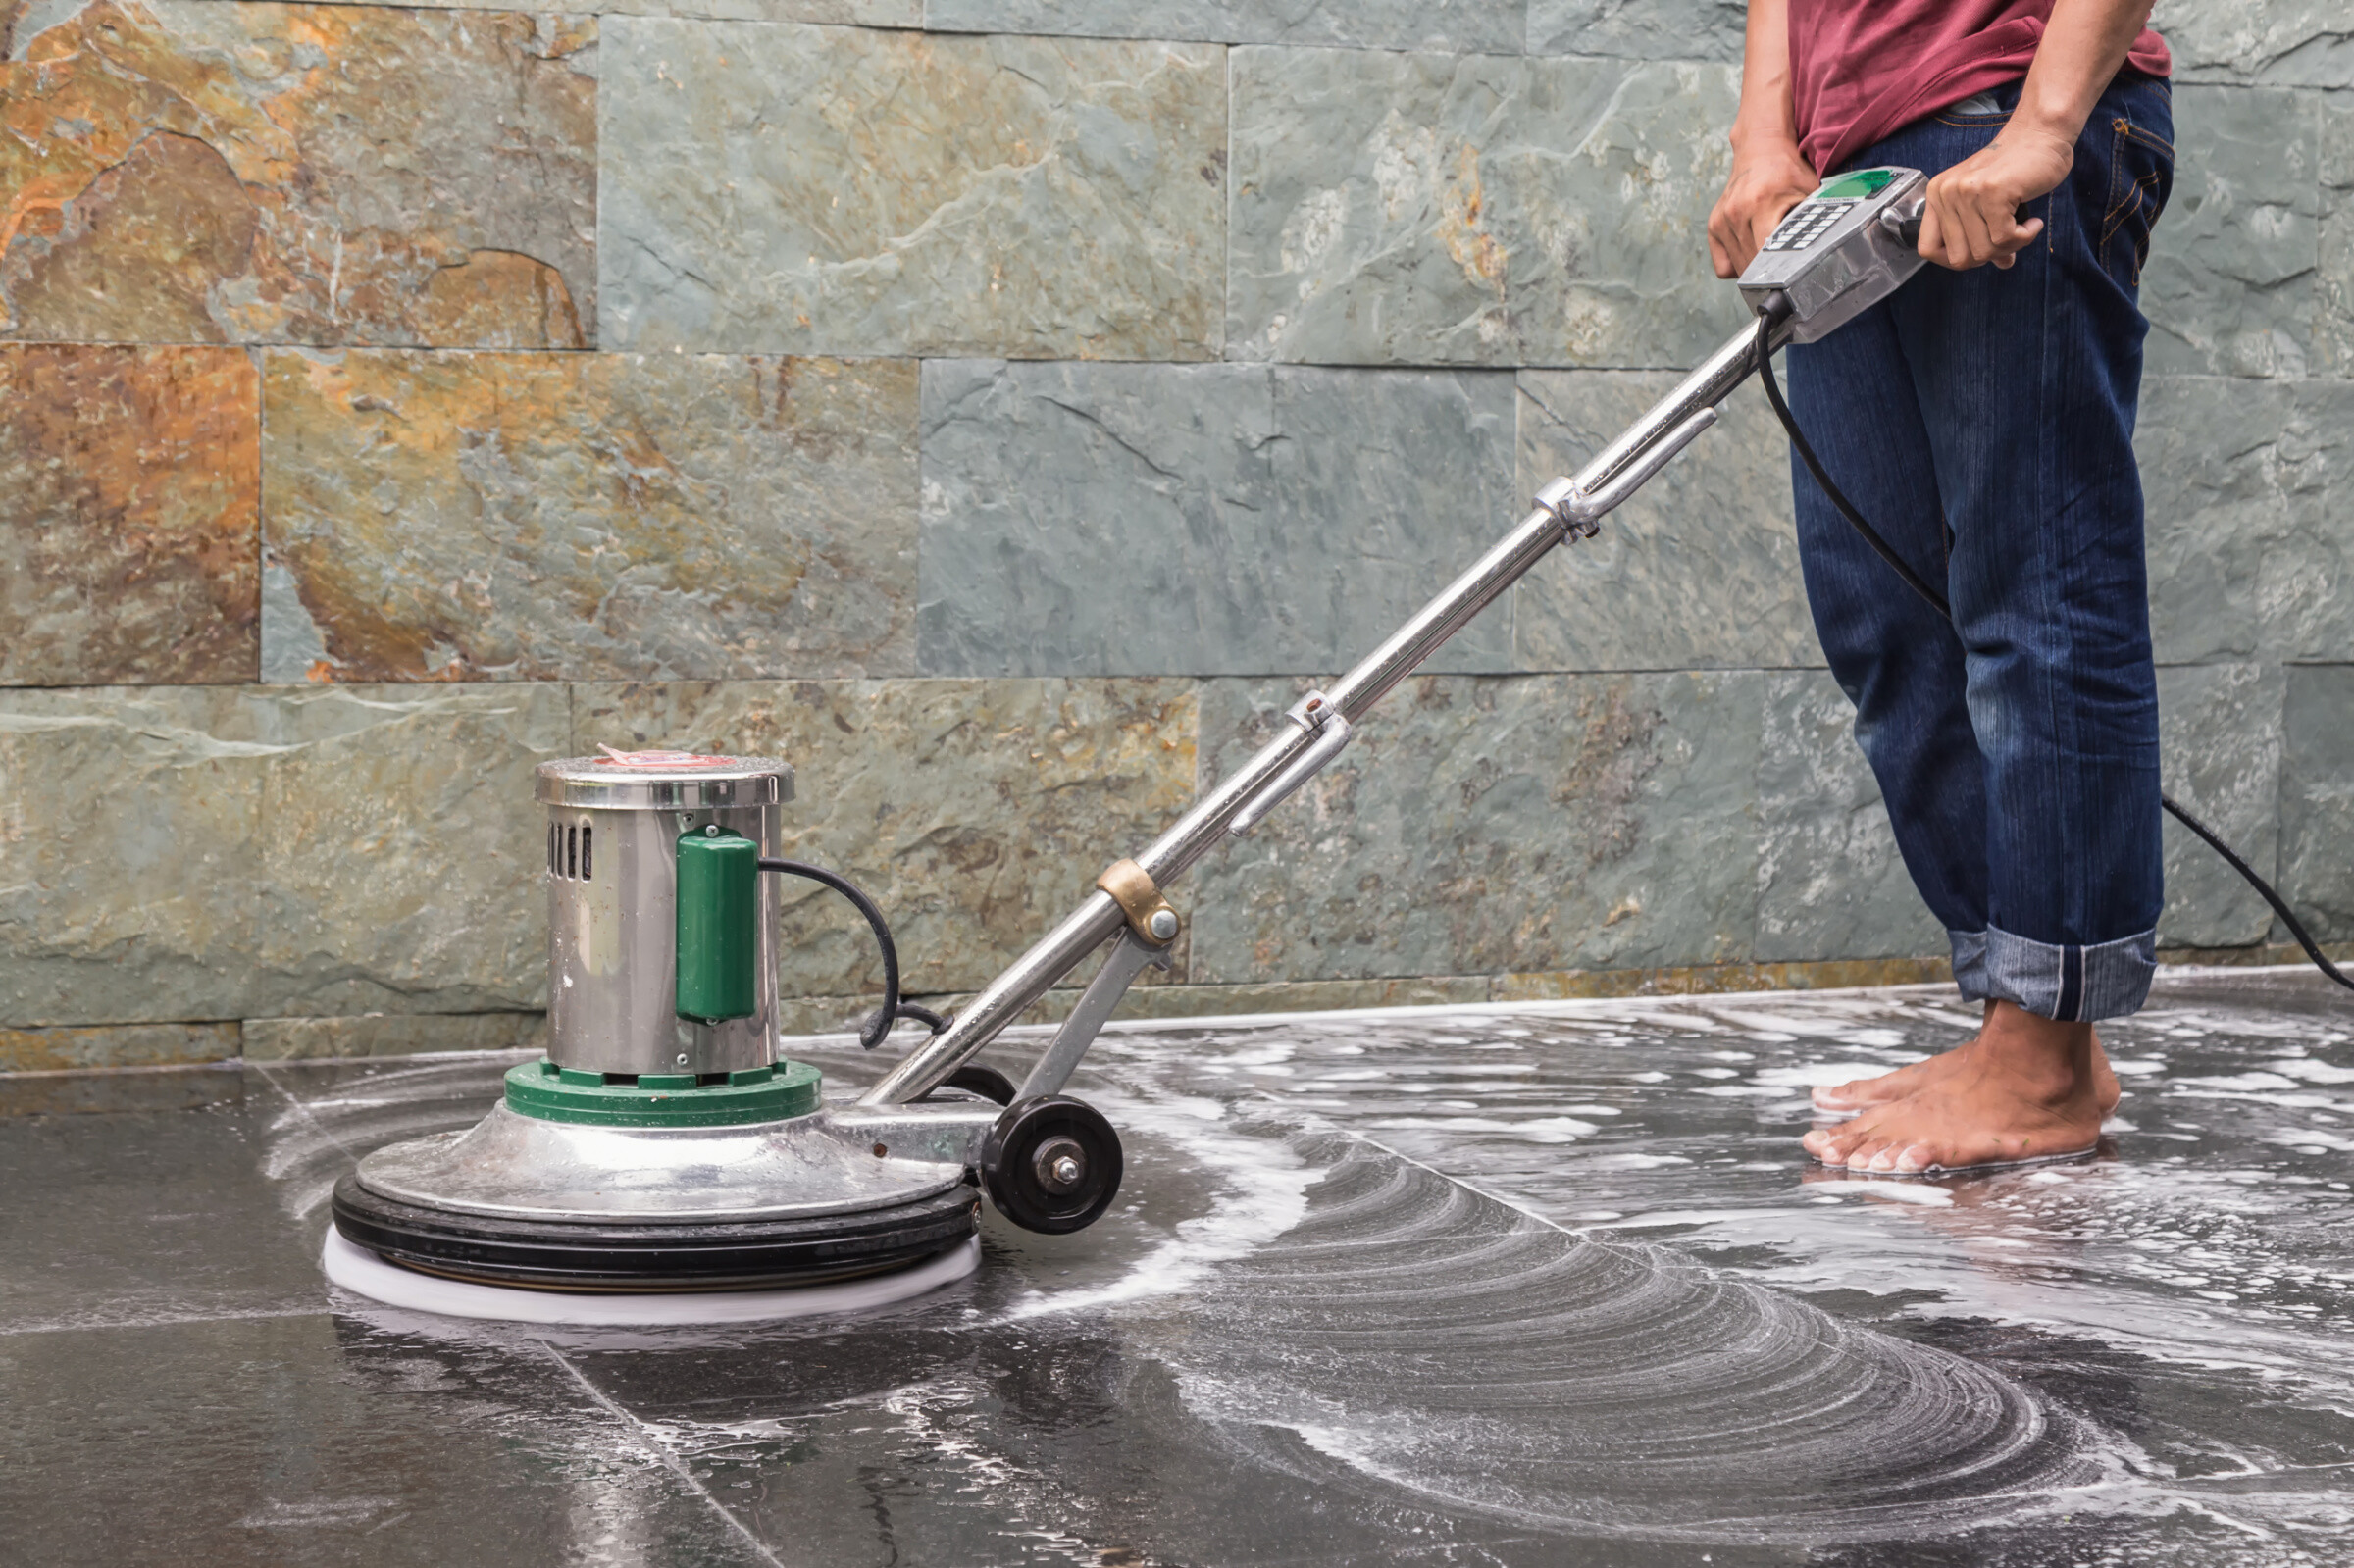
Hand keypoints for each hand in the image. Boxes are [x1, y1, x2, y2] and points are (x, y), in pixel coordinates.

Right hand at [1707, 139, 1818, 278]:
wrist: (1761, 149)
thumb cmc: (1788, 171)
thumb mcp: (1809, 192)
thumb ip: (1815, 221)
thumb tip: (1828, 249)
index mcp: (1761, 202)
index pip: (1767, 254)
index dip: (1781, 270)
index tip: (1794, 276)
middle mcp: (1736, 212)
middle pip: (1752, 266)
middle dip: (1772, 271)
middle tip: (1789, 263)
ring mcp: (1722, 219)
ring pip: (1738, 268)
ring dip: (1757, 268)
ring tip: (1771, 250)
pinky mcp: (1714, 225)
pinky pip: (1723, 265)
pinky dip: (1738, 264)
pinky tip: (1753, 249)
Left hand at [1918, 127, 2073, 269]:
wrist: (2042, 132)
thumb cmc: (2018, 166)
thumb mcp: (1988, 201)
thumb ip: (1984, 234)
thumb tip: (2000, 264)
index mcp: (1937, 195)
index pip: (1928, 249)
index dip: (1953, 260)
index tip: (1979, 252)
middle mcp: (1945, 193)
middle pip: (1959, 257)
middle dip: (1989, 256)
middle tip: (2011, 237)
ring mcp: (1966, 192)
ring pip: (1983, 251)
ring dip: (2011, 246)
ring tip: (2024, 225)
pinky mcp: (1992, 193)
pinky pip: (2005, 239)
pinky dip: (2025, 237)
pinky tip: (2033, 223)